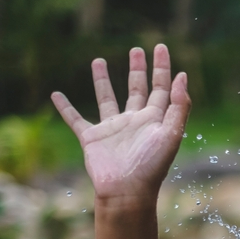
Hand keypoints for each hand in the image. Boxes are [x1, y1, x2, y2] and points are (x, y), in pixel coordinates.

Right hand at [51, 44, 189, 207]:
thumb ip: (179, 107)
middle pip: (137, 89)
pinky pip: (75, 119)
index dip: (162, 68)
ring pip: (107, 98)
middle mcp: (134, 122)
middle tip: (137, 49)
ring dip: (103, 80)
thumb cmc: (152, 166)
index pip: (161, 88)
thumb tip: (183, 77)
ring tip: (99, 60)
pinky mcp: (92, 138)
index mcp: (155, 120)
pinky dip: (65, 107)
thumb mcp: (171, 134)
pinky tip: (56, 94)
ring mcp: (113, 129)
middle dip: (138, 69)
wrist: (127, 191)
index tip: (160, 47)